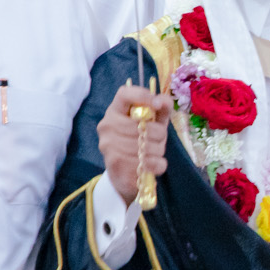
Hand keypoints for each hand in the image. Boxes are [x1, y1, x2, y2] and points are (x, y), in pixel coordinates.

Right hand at [96, 84, 170, 204]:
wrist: (125, 174)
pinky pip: (148, 162)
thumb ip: (162, 108)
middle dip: (159, 134)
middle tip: (157, 140)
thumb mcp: (154, 123)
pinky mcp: (115, 164)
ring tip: (153, 153)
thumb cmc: (142, 142)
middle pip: (143, 125)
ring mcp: (108, 145)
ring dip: (158, 150)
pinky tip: (153, 165)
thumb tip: (161, 101)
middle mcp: (107, 126)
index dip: (141, 95)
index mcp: (115, 111)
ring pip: (147, 145)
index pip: (124, 94)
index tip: (156, 104)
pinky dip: (157, 165)